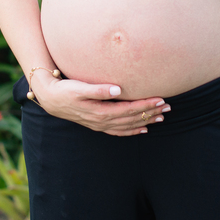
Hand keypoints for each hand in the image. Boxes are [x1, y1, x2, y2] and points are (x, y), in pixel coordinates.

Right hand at [32, 74, 169, 135]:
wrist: (51, 99)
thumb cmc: (65, 90)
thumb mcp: (79, 87)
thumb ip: (98, 89)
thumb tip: (118, 89)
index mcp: (100, 112)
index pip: (129, 109)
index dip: (146, 105)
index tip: (160, 99)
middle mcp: (102, 121)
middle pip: (132, 118)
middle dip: (151, 113)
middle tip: (168, 107)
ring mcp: (100, 125)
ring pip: (128, 126)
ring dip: (145, 121)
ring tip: (161, 117)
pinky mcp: (98, 125)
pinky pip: (119, 131)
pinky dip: (133, 131)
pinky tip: (143, 129)